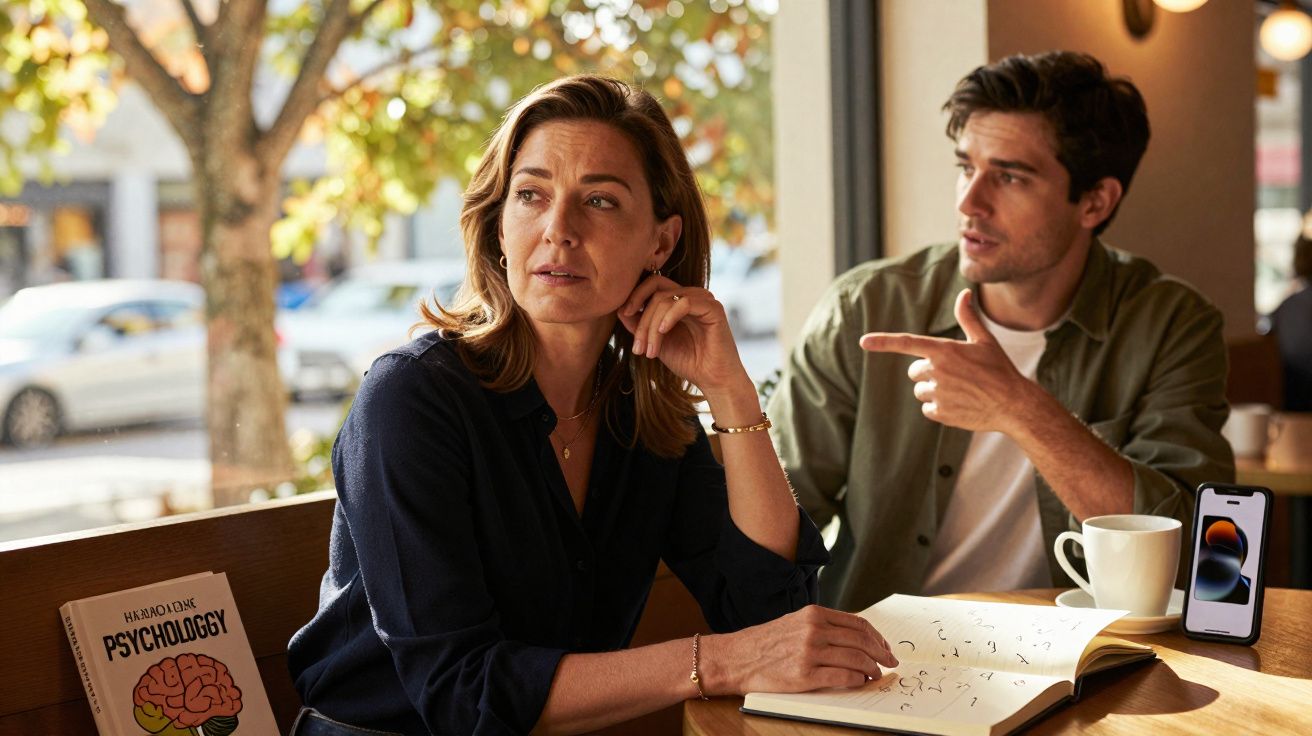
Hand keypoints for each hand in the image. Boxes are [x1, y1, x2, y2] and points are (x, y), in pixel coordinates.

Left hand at [618, 274, 748, 394]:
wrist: (713, 380)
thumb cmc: (688, 362)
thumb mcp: (656, 342)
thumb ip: (640, 326)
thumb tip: (620, 310)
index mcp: (679, 300)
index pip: (653, 284)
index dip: (635, 295)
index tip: (623, 315)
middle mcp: (692, 295)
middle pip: (656, 289)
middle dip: (640, 315)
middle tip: (636, 344)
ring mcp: (703, 299)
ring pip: (665, 299)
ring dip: (651, 327)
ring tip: (649, 352)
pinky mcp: (713, 308)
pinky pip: (684, 303)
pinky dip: (669, 317)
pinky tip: (664, 333)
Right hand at [701, 605, 898, 694]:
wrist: (735, 658)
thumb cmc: (763, 643)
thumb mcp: (794, 623)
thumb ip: (822, 626)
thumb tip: (853, 638)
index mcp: (813, 614)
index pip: (858, 623)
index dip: (877, 637)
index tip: (885, 647)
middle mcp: (814, 629)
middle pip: (862, 640)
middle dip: (882, 653)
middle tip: (890, 663)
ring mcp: (810, 652)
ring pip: (856, 658)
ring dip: (872, 668)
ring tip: (876, 674)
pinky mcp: (804, 674)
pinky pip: (843, 676)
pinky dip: (857, 679)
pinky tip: (860, 681)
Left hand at [858, 289, 1034, 432]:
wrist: (1013, 404)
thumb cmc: (999, 369)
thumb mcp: (985, 340)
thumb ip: (967, 317)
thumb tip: (964, 293)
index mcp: (944, 350)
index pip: (906, 342)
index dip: (883, 341)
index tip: (864, 341)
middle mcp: (937, 371)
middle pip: (914, 371)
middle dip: (928, 373)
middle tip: (955, 375)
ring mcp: (938, 393)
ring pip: (920, 391)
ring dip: (933, 390)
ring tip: (960, 390)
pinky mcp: (940, 413)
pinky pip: (928, 408)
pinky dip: (939, 408)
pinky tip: (960, 404)